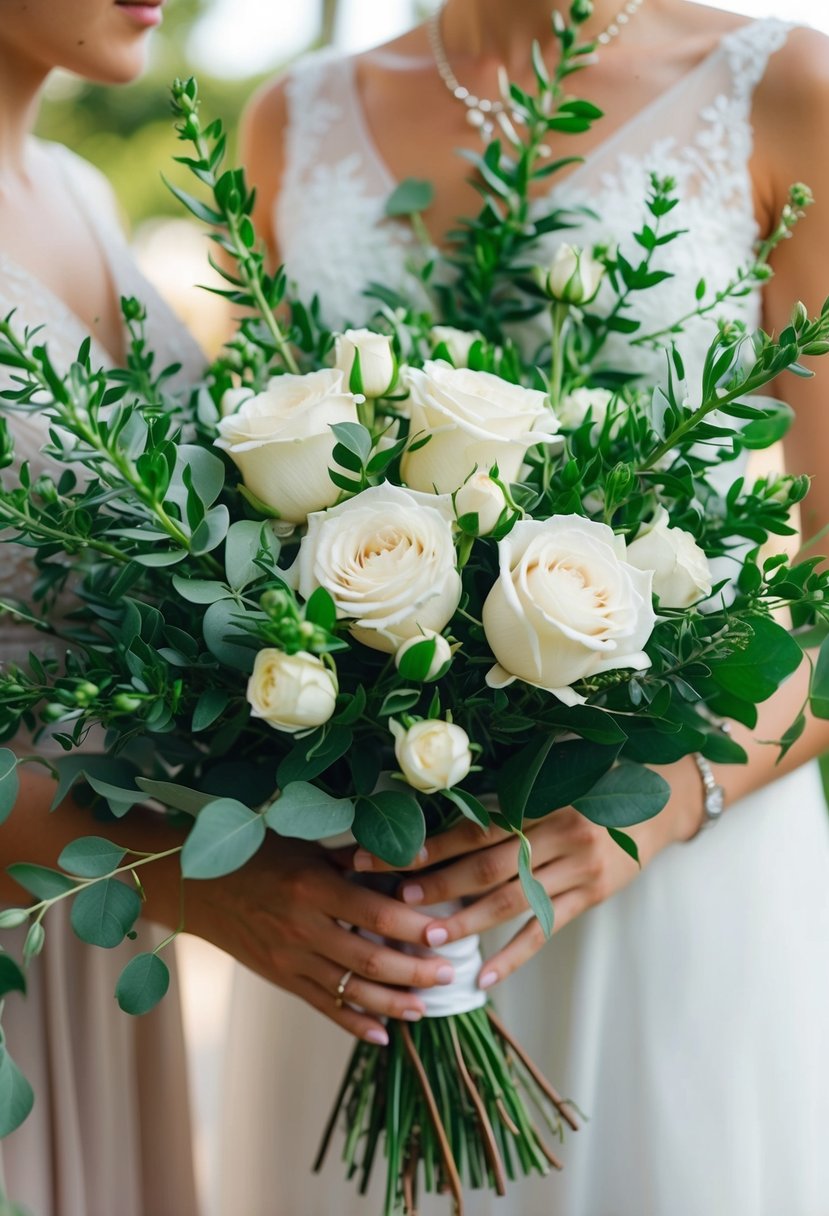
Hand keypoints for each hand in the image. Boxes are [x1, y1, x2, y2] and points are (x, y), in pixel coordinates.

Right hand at [180, 836, 455, 1044]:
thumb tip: (410, 857)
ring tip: (426, 1007)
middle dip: (414, 969)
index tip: (443, 931)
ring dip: (393, 1002)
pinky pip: (324, 1007)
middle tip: (448, 973)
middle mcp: (302, 926)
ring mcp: (290, 958)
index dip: (412, 925)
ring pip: (350, 989)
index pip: (375, 911)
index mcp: (312, 886)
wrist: (196, 886)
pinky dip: (355, 1024)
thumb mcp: (306, 846)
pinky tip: (383, 1034)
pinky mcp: (281, 978)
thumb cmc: (258, 856)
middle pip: (369, 956)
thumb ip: (355, 857)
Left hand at [351, 756, 701, 990]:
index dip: (432, 847)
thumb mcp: (551, 778)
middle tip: (396, 904)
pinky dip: (514, 956)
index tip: (391, 861)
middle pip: (488, 867)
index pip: (475, 829)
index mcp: (541, 800)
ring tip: (429, 939)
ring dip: (468, 921)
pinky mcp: (592, 896)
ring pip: (513, 902)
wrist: (658, 798)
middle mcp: (559, 834)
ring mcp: (578, 869)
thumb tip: (437, 816)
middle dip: (439, 886)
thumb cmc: (590, 781)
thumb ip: (506, 797)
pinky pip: (546, 930)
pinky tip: (485, 977)